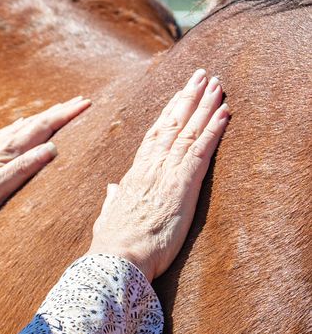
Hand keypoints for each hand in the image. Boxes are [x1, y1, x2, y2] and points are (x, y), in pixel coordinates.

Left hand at [0, 96, 90, 238]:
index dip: (66, 114)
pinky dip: (21, 125)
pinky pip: (8, 132)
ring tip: (56, 109)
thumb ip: (25, 167)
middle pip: (36, 121)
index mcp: (10, 150)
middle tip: (79, 100)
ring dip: (42, 116)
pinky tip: (18, 125)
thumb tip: (53, 147)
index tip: (86, 103)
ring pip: (22, 125)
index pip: (44, 127)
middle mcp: (1, 143)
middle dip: (59, 110)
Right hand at [88, 69, 229, 280]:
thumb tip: (111, 189)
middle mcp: (151, 166)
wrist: (117, 257)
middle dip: (188, 97)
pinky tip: (224, 112)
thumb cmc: (113, 243)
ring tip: (216, 84)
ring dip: (204, 104)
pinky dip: (214, 129)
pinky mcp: (182, 184)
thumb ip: (112, 200)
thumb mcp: (109, 217)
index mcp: (135, 174)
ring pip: (188, 130)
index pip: (155, 135)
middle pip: (172, 124)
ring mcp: (166, 172)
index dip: (169, 112)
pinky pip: (200, 150)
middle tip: (201, 75)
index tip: (178, 95)